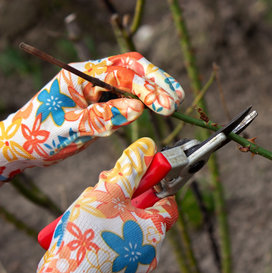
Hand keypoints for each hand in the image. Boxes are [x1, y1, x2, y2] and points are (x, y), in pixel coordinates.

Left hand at [0, 52, 183, 180]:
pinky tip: (161, 106)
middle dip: (157, 80)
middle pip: (132, 67)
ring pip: (134, 79)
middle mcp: (93, 76)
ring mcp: (100, 88)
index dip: (145, 89)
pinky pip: (130, 95)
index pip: (120, 75)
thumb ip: (104, 118)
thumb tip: (138, 110)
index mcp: (80, 75)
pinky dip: (148, 99)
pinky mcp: (105, 101)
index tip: (164, 106)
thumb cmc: (39, 134)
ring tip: (176, 100)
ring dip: (156, 87)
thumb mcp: (70, 127)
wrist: (24, 147)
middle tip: (176, 98)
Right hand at [37, 138, 177, 272]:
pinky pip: (118, 240)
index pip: (167, 200)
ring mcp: (135, 259)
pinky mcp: (120, 266)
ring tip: (91, 209)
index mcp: (156, 228)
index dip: (155, 185)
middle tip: (106, 189)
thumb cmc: (89, 236)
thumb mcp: (110, 193)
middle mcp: (151, 247)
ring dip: (112, 211)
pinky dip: (107, 229)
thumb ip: (130, 169)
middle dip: (125, 196)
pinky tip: (89, 225)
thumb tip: (147, 146)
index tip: (140, 177)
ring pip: (128, 224)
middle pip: (145, 210)